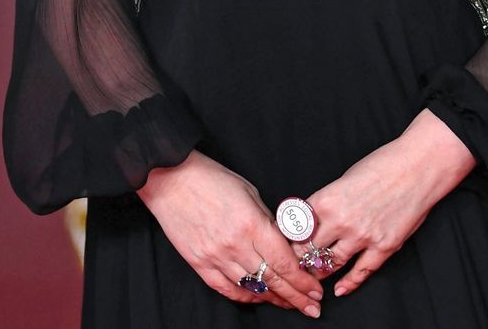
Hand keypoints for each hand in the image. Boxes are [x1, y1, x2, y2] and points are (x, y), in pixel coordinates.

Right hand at [138, 150, 322, 317]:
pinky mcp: (199, 264)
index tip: (316, 290)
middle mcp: (235, 246)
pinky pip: (226, 288)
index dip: (302, 281)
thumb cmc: (212, 178)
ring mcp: (216, 258)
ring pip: (252, 288)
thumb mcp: (249, 192)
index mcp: (252, 224)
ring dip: (274, 298)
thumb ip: (266, 220)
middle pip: (272, 280)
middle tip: (313, 307)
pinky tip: (259, 298)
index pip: (284, 262)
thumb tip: (281, 241)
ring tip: (291, 304)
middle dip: (296, 296)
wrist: (171, 180)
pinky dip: (245, 296)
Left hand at [299, 109, 476, 297]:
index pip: (297, 229)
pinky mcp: (383, 247)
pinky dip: (348, 284)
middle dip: (301, 258)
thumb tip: (314, 219)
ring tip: (313, 275)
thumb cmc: (382, 164)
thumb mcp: (345, 178)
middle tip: (296, 264)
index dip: (290, 239)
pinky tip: (340, 289)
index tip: (286, 245)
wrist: (418, 166)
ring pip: (331, 264)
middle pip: (309, 250)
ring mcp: (362, 237)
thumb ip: (329, 201)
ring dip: (320, 271)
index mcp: (326, 200)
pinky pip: (360, 272)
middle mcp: (341, 221)